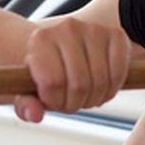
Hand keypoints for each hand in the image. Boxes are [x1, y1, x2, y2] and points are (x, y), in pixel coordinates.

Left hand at [15, 16, 131, 122]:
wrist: (62, 49)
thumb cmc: (43, 73)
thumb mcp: (26, 91)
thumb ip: (26, 105)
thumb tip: (35, 115)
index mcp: (40, 39)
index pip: (53, 82)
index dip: (55, 101)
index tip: (53, 101)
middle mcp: (67, 28)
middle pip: (79, 84)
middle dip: (75, 104)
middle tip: (70, 103)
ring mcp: (94, 30)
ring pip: (100, 82)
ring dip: (93, 100)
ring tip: (83, 97)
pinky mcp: (117, 35)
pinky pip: (119, 73)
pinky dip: (111, 90)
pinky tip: (100, 90)